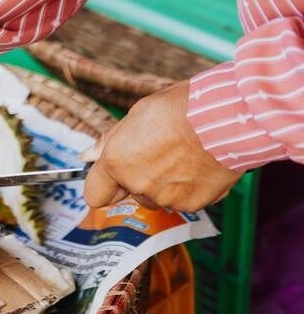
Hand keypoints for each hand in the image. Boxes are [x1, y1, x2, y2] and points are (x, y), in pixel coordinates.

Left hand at [82, 80, 241, 211]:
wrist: (223, 118)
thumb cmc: (181, 108)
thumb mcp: (137, 114)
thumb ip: (111, 141)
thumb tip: (90, 155)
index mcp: (118, 161)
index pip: (94, 194)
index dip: (102, 183)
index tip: (109, 175)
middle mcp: (138, 184)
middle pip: (129, 193)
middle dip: (137, 177)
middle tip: (155, 151)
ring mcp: (166, 198)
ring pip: (156, 197)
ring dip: (162, 183)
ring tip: (180, 154)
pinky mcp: (193, 204)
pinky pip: (182, 199)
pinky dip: (187, 187)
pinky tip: (196, 164)